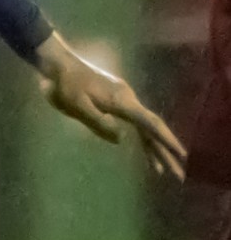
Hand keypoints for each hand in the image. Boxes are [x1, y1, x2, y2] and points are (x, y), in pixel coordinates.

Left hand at [33, 33, 186, 179]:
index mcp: (121, 101)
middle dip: (165, 151)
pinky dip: (141, 138)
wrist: (58, 64)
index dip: (166, 139)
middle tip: (179, 175)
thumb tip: (121, 139)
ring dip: (154, 148)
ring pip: (144, 127)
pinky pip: (134, 122)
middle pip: (152, 128)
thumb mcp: (76, 105)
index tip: (182, 154)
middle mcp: (127, 99)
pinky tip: (145, 151)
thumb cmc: (64, 85)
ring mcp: (123, 99)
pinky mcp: (116, 101)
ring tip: (163, 171)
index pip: (149, 123)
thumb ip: (98, 123)